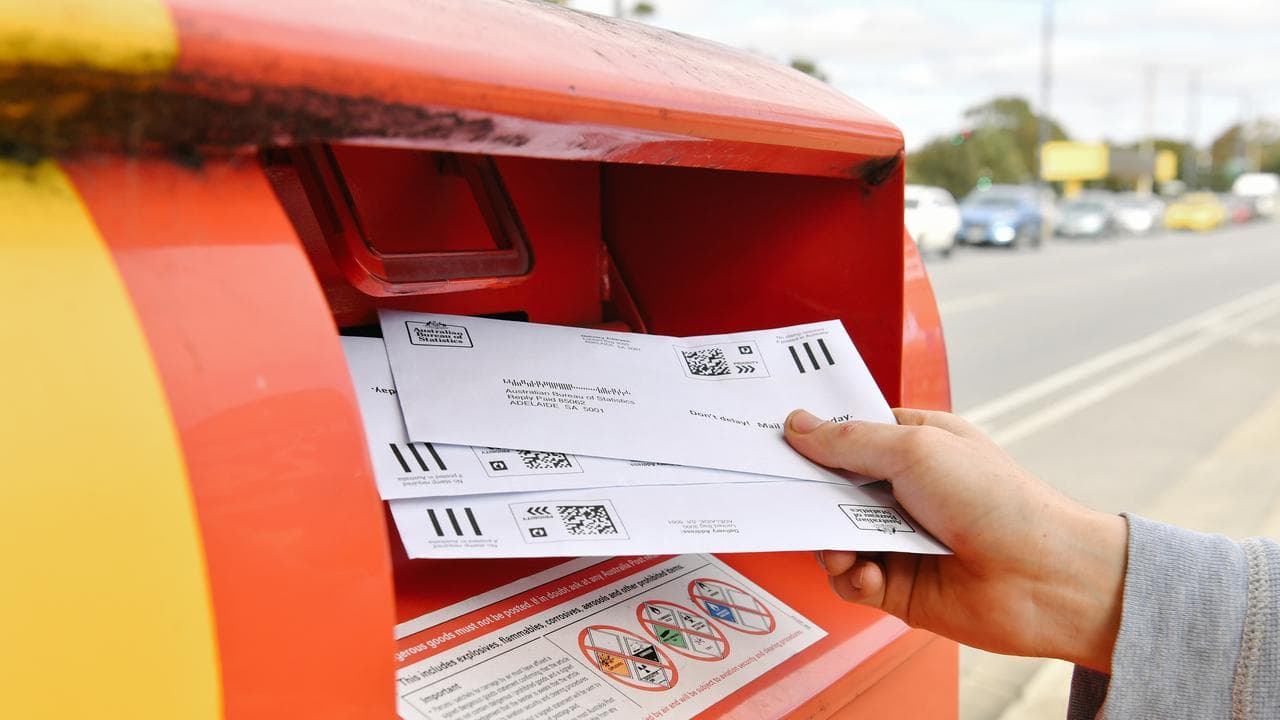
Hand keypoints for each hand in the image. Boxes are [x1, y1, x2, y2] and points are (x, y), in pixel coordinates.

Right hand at [785, 408, 1127, 671]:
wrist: (1045, 579)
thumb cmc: (1000, 503)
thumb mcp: (916, 449)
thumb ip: (850, 441)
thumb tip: (799, 427)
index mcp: (914, 444)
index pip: (848, 433)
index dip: (814, 436)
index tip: (778, 438)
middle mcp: (904, 491)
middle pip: (831, 487)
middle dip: (810, 495)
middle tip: (790, 496)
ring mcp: (899, 538)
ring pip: (832, 536)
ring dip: (830, 543)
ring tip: (844, 548)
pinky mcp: (897, 585)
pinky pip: (850, 580)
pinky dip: (851, 578)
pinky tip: (869, 574)